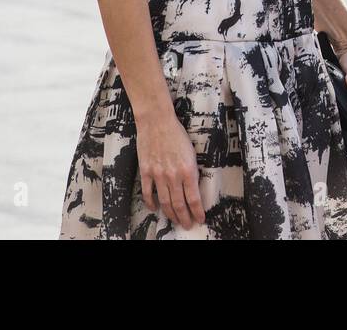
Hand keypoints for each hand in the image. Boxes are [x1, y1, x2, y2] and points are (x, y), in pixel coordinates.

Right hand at [136, 112, 204, 230]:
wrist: (157, 122)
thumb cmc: (177, 134)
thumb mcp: (191, 152)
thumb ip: (191, 171)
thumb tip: (192, 188)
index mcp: (188, 171)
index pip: (193, 199)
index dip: (197, 212)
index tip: (200, 219)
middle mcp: (173, 176)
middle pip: (179, 204)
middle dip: (185, 218)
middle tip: (188, 225)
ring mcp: (158, 175)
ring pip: (165, 202)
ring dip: (171, 214)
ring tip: (175, 221)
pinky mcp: (146, 172)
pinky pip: (148, 193)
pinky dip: (151, 203)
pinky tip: (155, 208)